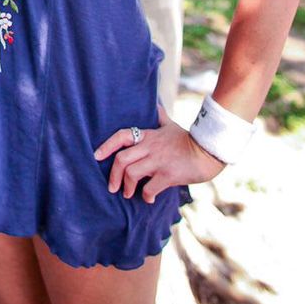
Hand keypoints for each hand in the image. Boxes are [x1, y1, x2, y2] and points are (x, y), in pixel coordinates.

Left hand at [94, 104, 225, 203]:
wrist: (208, 152)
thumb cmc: (188, 140)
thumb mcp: (171, 126)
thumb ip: (160, 118)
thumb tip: (155, 105)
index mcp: (148, 135)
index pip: (121, 136)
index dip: (106, 145)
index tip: (96, 156)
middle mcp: (150, 147)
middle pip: (121, 160)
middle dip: (113, 176)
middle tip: (113, 187)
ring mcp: (158, 161)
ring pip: (132, 174)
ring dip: (127, 187)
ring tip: (129, 194)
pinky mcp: (168, 174)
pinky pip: (149, 188)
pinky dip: (145, 196)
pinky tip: (148, 199)